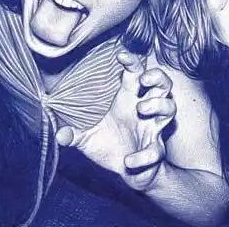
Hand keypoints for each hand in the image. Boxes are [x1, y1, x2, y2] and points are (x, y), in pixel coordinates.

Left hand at [55, 52, 175, 191]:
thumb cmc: (110, 146)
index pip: (136, 74)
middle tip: (144, 80)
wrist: (127, 174)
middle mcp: (145, 111)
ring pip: (170, 108)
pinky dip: (144, 155)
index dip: (133, 62)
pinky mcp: (155, 150)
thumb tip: (58, 134)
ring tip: (141, 108)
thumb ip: (73, 135)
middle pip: (163, 84)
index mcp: (129, 100)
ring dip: (158, 105)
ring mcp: (153, 129)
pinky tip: (129, 159)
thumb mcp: (87, 139)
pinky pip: (156, 150)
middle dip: (158, 77)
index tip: (121, 55)